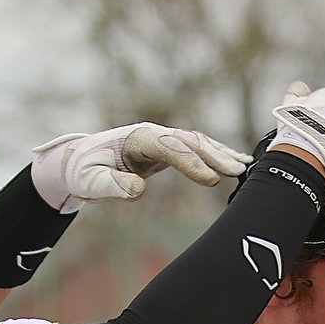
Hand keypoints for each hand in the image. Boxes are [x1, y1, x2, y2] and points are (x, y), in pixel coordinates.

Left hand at [31, 123, 251, 212]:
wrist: (80, 160)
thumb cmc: (84, 172)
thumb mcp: (91, 182)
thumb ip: (112, 186)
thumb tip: (138, 190)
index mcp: (136, 138)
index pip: (169, 147)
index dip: (191, 162)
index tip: (211, 180)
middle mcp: (153, 133)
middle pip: (190, 141)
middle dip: (215, 154)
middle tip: (238, 171)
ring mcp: (163, 138)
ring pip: (197, 142)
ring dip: (221, 153)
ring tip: (244, 167)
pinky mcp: (168, 148)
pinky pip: (196, 149)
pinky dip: (217, 154)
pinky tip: (238, 163)